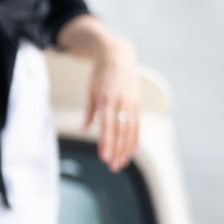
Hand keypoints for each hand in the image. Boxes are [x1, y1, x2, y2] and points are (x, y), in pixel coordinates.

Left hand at [83, 39, 140, 172]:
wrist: (118, 56)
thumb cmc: (101, 74)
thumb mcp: (91, 90)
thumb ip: (89, 111)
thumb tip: (85, 129)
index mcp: (107, 98)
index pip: (107, 125)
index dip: (106, 142)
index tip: (104, 157)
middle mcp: (121, 101)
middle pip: (120, 131)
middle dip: (117, 150)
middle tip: (112, 166)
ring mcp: (131, 103)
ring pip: (131, 130)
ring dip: (126, 149)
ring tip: (121, 163)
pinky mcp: (138, 104)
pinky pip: (137, 125)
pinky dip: (134, 139)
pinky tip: (131, 151)